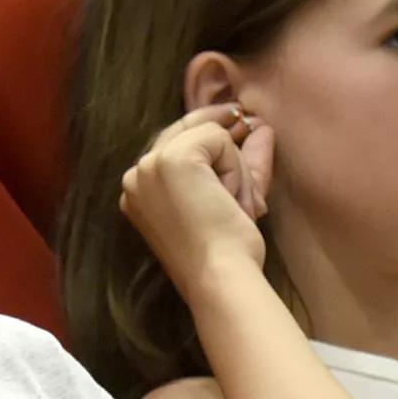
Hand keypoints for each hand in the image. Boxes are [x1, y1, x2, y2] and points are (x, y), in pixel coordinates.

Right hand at [119, 105, 271, 288]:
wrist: (218, 277)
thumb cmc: (225, 250)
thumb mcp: (231, 197)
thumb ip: (242, 161)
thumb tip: (262, 126)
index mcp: (139, 191)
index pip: (174, 144)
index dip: (209, 134)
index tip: (238, 121)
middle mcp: (135, 174)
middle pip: (187, 130)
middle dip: (224, 138)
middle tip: (257, 127)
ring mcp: (150, 164)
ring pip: (207, 135)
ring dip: (233, 165)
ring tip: (241, 204)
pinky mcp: (173, 159)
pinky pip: (219, 139)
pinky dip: (236, 167)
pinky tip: (233, 199)